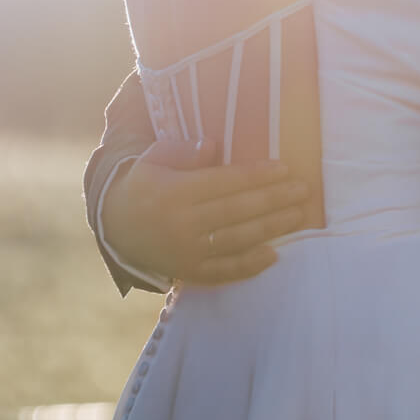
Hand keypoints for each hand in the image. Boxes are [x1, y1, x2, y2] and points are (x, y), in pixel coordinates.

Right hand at [100, 138, 308, 286]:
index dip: (256, 176)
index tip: (285, 168)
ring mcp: (186, 252)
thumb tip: (212, 146)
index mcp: (174, 191)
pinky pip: (224, 272)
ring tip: (298, 216)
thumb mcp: (153, 160)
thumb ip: (182, 152)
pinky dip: (249, 266)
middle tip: (304, 191)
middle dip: (274, 200)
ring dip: (271, 228)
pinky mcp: (189, 273)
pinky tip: (274, 255)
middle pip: (237, 211)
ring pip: (236, 240)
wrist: (114, 229)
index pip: (224, 182)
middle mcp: (181, 223)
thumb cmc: (143, 185)